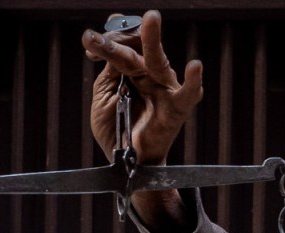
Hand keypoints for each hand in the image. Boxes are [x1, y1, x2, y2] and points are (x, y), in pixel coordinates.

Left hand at [82, 10, 202, 166]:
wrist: (125, 161)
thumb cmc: (117, 129)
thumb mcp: (104, 97)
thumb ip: (108, 72)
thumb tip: (106, 43)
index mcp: (131, 69)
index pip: (122, 45)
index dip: (107, 41)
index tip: (89, 41)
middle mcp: (150, 73)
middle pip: (137, 48)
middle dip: (124, 34)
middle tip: (112, 22)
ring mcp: (165, 88)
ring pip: (158, 60)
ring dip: (153, 39)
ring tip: (150, 19)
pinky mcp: (178, 108)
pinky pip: (188, 93)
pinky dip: (193, 81)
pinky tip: (195, 67)